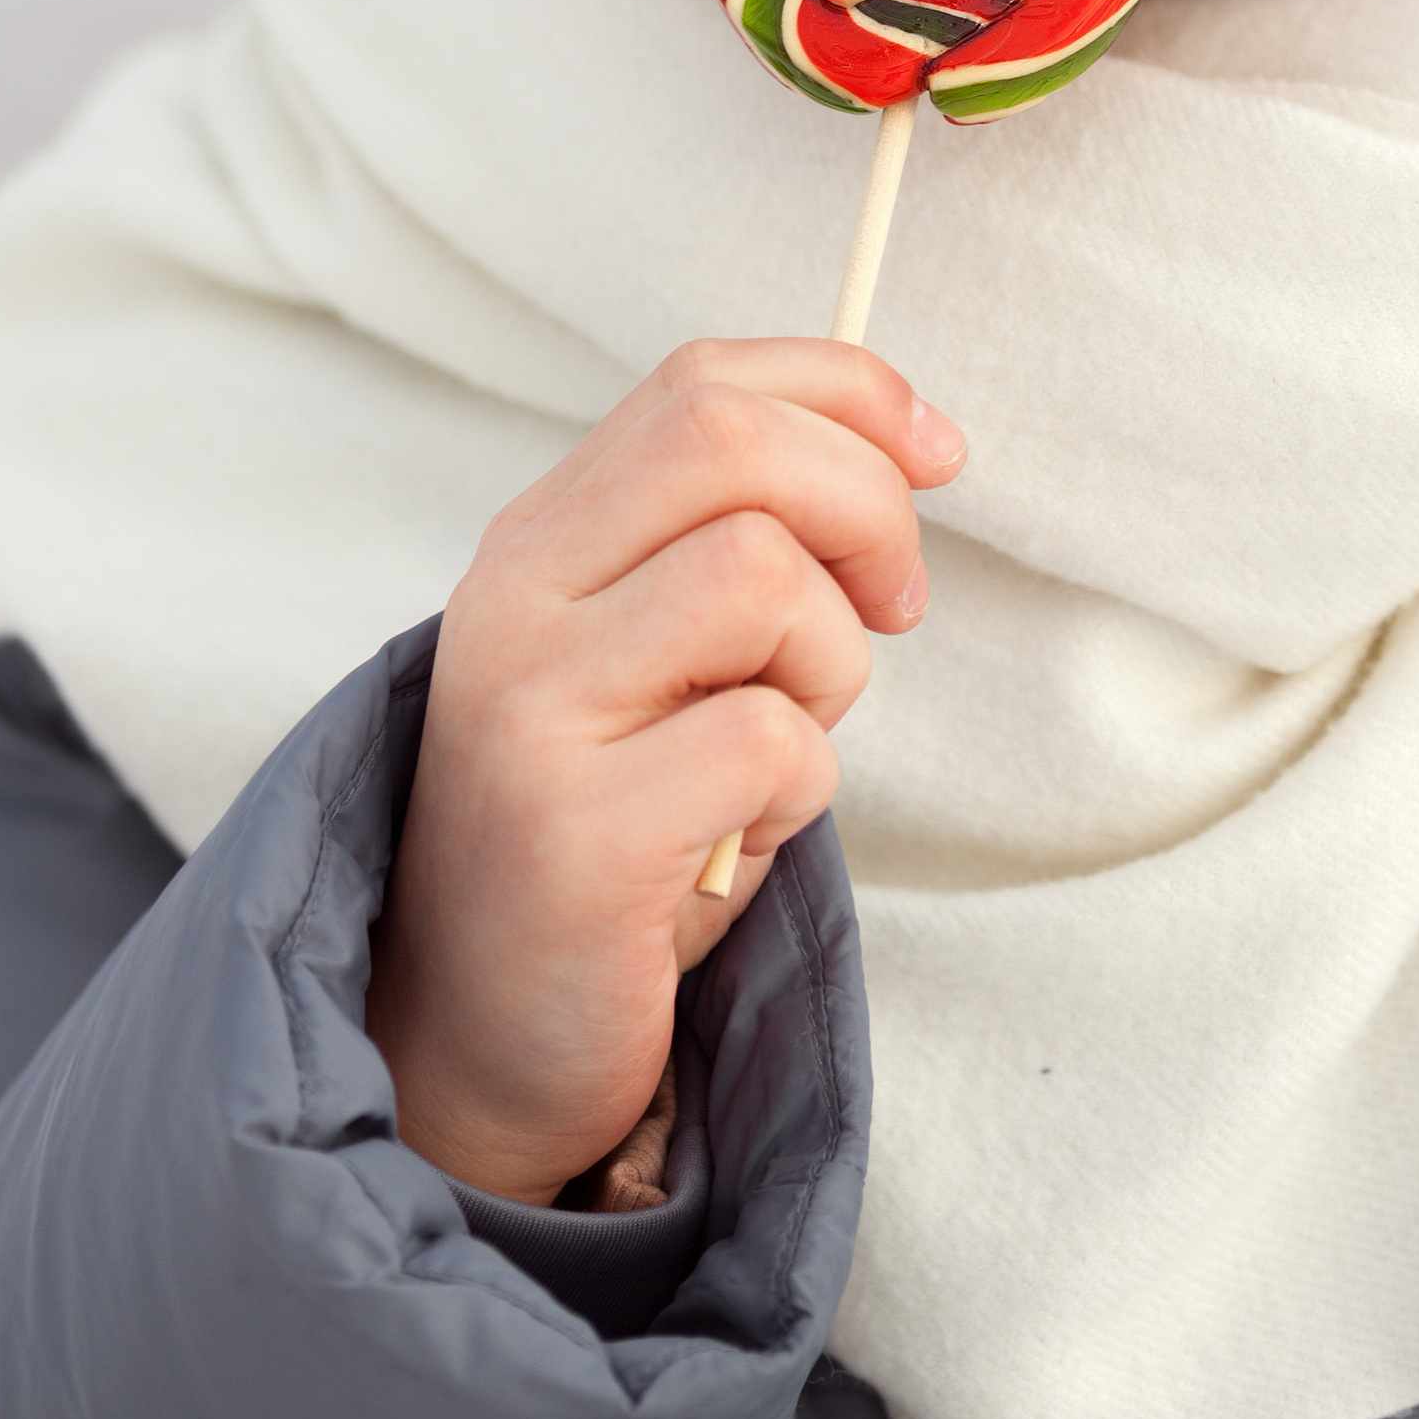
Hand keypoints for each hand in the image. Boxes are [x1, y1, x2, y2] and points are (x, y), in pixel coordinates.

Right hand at [364, 335, 965, 1205]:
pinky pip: (768, 740)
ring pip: (760, 576)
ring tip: (782, 745)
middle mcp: (516, 598)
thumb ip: (735, 542)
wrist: (480, 1035)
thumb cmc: (612, 829)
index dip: (845, 392)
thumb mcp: (657, 655)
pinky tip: (742, 835)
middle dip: (864, 504)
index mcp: (539, 537)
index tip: (937, 452)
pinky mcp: (575, 830)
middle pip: (728, 444)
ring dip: (830, 660)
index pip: (701, 384)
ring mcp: (534, 708)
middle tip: (895, 604)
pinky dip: (801, 787)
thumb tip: (909, 446)